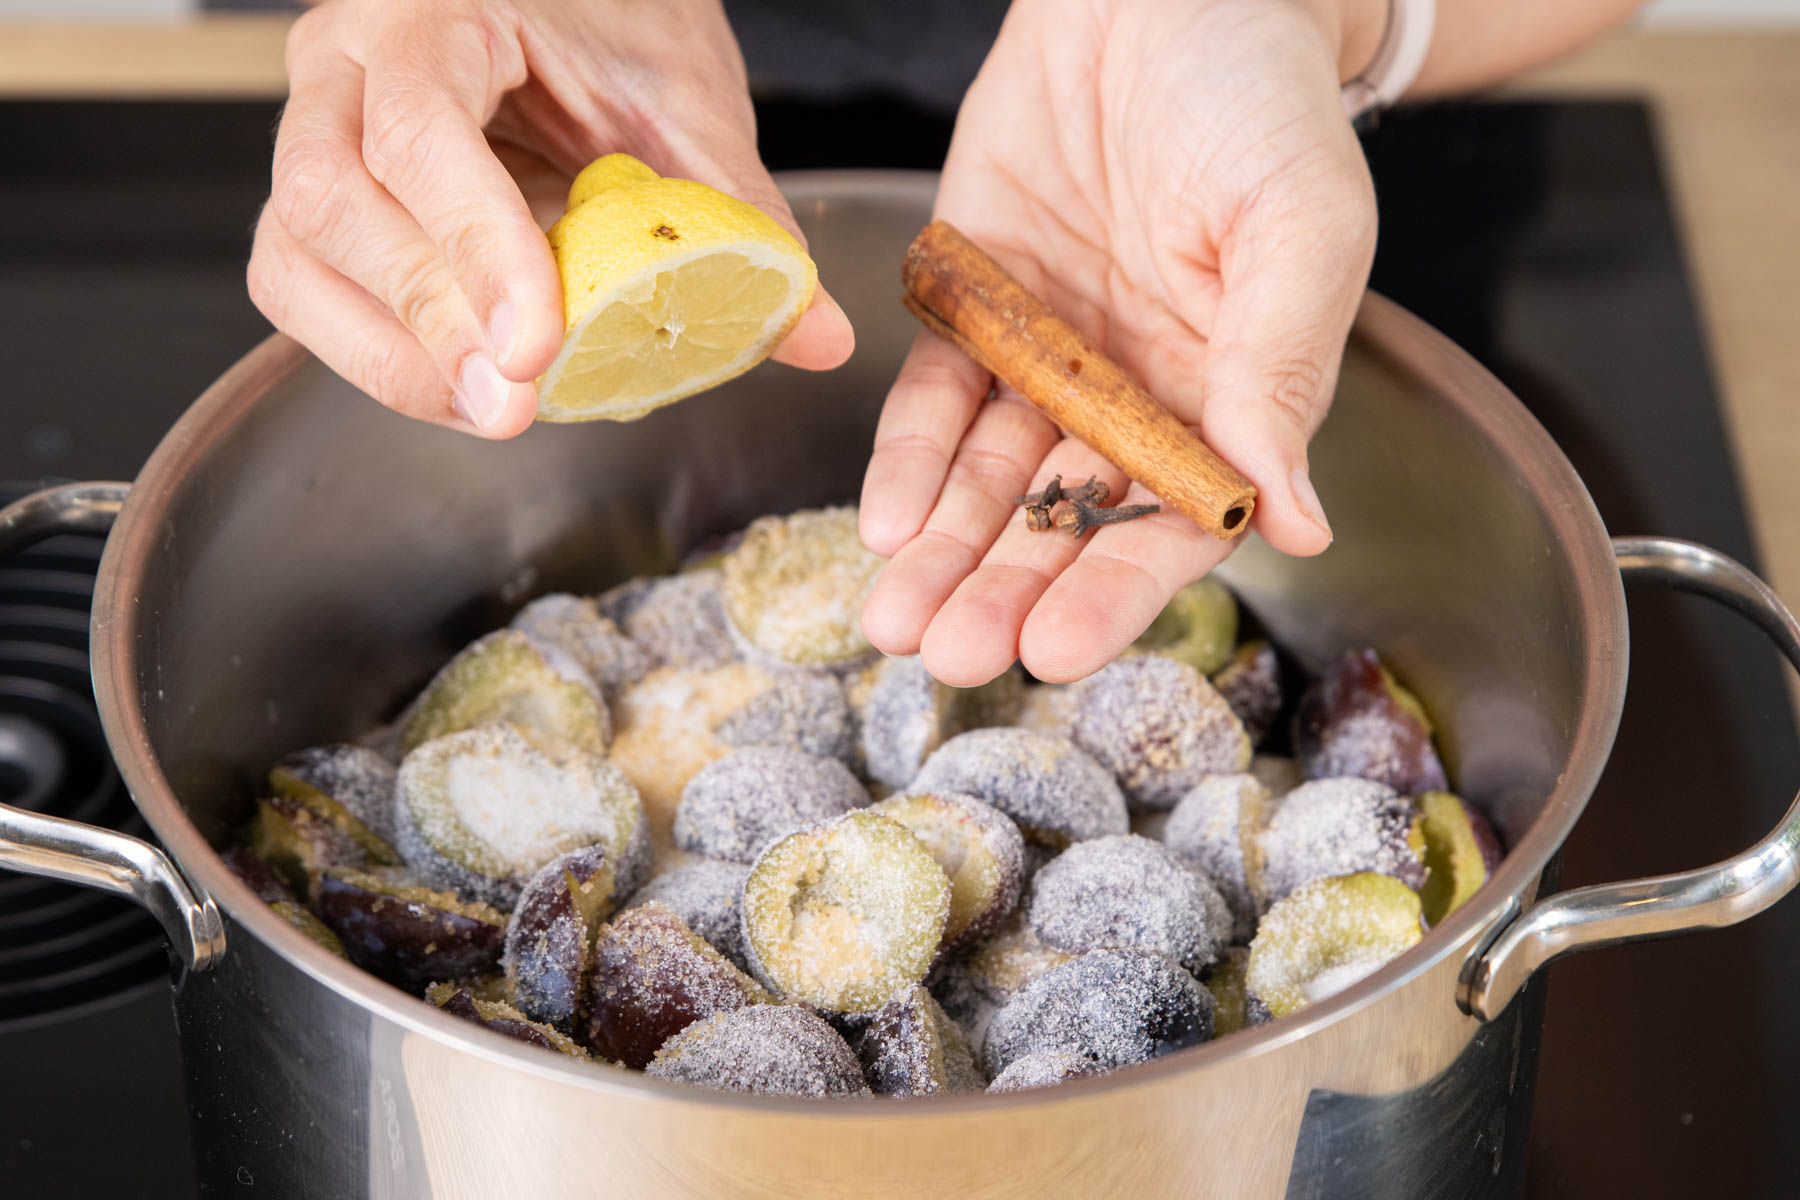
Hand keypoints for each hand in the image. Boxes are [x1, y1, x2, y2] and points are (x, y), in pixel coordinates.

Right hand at [247, 0, 851, 437]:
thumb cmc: (612, 19)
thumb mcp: (686, 102)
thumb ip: (742, 215)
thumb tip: (815, 334)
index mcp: (432, 10)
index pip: (420, 128)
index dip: (471, 243)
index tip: (533, 343)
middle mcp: (347, 62)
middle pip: (329, 200)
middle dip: (425, 319)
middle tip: (514, 403)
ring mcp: (317, 128)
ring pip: (295, 256)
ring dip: (393, 353)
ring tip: (496, 409)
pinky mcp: (325, 200)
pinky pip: (308, 287)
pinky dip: (379, 352)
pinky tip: (464, 386)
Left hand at [860, 0, 1378, 684]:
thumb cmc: (1260, 100)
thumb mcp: (1296, 230)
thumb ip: (1280, 374)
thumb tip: (1298, 525)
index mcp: (1227, 399)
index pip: (1169, 524)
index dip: (1111, 592)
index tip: (1056, 650)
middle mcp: (1133, 395)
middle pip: (1064, 520)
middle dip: (1003, 589)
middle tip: (948, 653)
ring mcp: (1048, 354)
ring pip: (989, 477)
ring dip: (942, 547)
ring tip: (893, 616)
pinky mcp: (973, 302)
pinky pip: (936, 395)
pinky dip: (908, 455)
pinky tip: (883, 518)